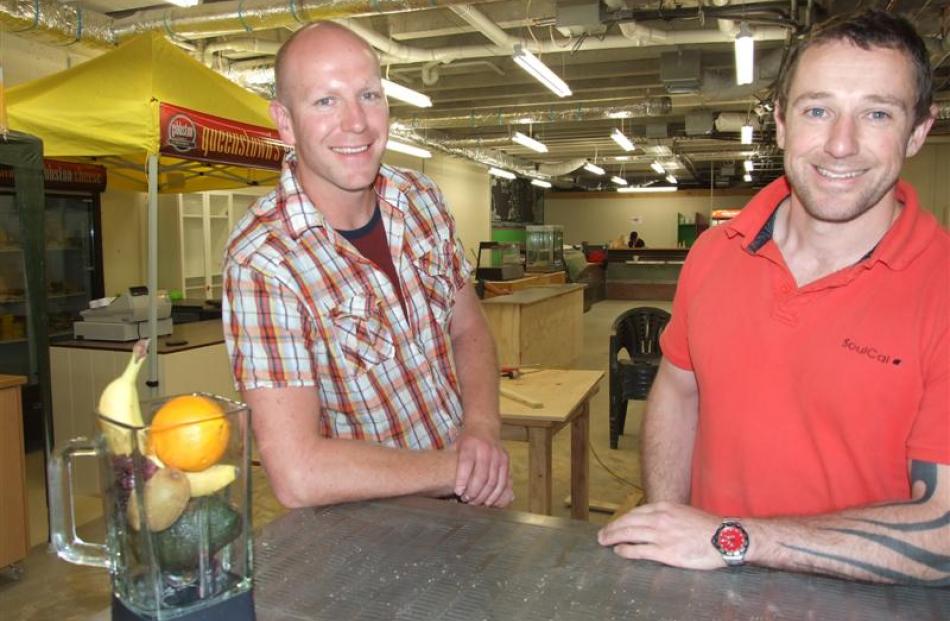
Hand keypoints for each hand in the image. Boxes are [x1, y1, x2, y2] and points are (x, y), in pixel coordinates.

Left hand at [453, 424, 510, 506]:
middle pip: (481, 476)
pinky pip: (503, 481)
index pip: (466, 464)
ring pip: (493, 481)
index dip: (462, 480)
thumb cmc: (467, 440)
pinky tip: (488, 500)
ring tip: (475, 502)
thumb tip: (434, 475)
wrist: (485, 426)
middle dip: (473, 491)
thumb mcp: (456, 445)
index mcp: (470, 445)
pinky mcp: (505, 460)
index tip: (458, 492)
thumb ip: (449, 459)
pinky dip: (496, 494)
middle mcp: (485, 449)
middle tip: (466, 500)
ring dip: (484, 495)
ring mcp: (497, 455)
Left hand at [597, 502, 724, 569]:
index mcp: (664, 508)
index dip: (621, 519)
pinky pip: (639, 550)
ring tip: (604, 542)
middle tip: (602, 534)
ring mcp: (661, 535)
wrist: (724, 537)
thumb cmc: (706, 527)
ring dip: (613, 538)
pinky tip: (618, 551)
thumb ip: (667, 515)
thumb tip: (652, 521)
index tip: (614, 524)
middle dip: (612, 528)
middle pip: (627, 522)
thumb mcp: (683, 512)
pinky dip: (626, 550)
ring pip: (629, 534)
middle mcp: (659, 519)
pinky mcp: (666, 552)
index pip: (635, 512)